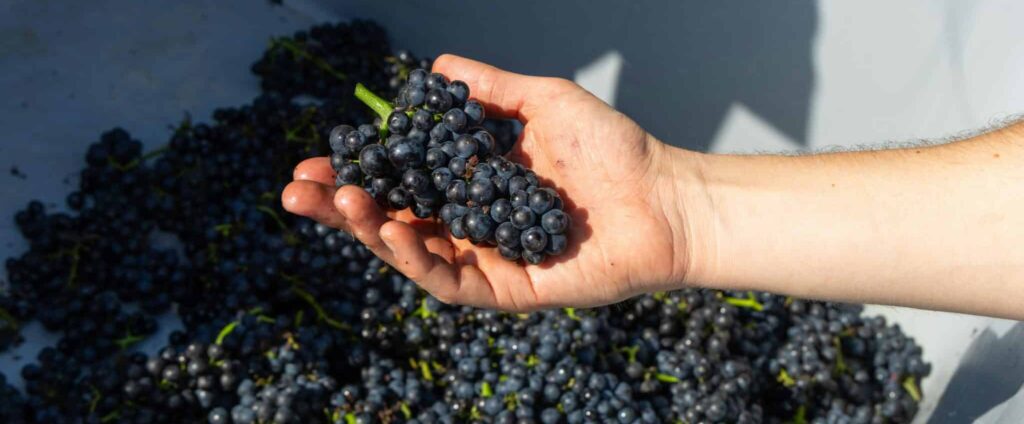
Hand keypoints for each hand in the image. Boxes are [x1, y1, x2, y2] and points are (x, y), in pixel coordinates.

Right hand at [282, 54, 700, 310]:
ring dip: (370, 229)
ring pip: (413, 252)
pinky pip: (451, 281)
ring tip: (341, 202)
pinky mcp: (506, 289)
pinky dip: (417, 258)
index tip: (315, 158)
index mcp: (473, 183)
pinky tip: (392, 228)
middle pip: (393, 218)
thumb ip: (488, 89)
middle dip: (342, 206)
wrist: (663, 197)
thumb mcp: (542, 101)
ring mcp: (487, 258)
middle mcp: (472, 223)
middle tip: (296, 190)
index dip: (357, 171)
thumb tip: (432, 68)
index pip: (401, 180)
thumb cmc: (611, 148)